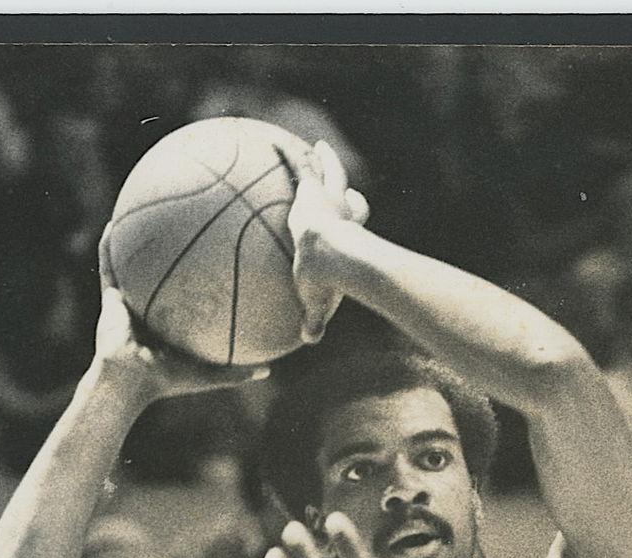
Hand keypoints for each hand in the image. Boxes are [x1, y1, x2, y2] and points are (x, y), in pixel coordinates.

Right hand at [93, 225, 269, 396]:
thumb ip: (237, 372)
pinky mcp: (111, 298)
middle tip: (181, 227)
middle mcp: (149, 311)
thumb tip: (270, 371)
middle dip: (169, 254)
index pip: (185, 298)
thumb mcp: (209, 375)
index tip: (212, 259)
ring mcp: (129, 302)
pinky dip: (108, 246)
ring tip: (141, 213)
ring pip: (131, 266)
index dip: (195, 281)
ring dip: (134, 242)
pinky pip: (109, 266)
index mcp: (169, 326)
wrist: (130, 382)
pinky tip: (113, 223)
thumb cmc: (168, 381)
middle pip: (162, 276)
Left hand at [278, 140, 369, 343]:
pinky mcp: (312, 189)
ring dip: (323, 159)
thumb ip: (313, 318)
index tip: (357, 204)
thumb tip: (308, 340)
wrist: (332, 257)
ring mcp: (330, 199)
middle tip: (340, 174)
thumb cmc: (328, 281)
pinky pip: (298, 165)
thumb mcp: (318, 301)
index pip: (356, 218)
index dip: (357, 211)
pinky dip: (287, 154)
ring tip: (316, 147)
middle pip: (347, 193)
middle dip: (343, 182)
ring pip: (328, 173)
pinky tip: (273, 142)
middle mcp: (345, 213)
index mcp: (350, 235)